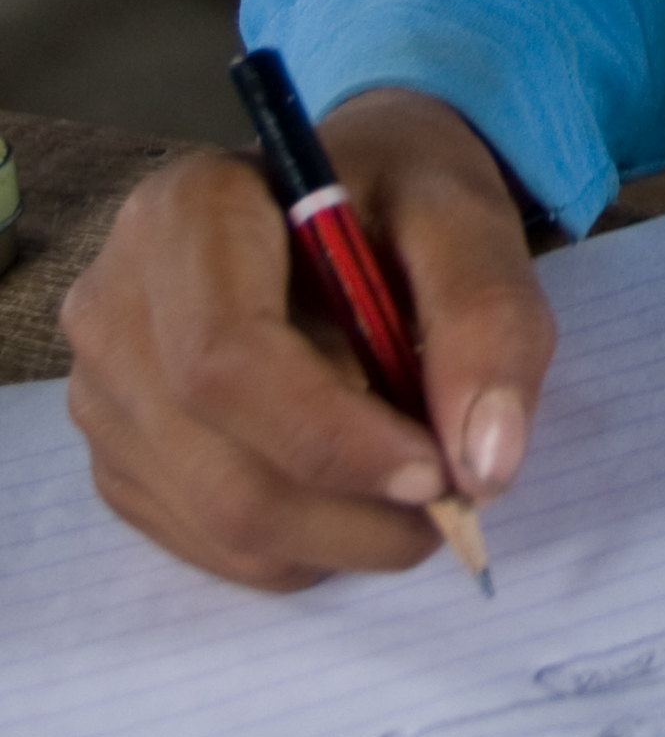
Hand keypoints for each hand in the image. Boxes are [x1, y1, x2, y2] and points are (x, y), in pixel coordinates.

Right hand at [60, 86, 555, 592]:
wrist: (344, 199)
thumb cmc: (397, 193)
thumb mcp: (464, 214)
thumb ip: (488, 319)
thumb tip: (485, 462)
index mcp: (183, 214)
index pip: (227, 361)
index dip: (334, 438)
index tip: (437, 470)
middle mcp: (115, 306)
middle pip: (224, 465)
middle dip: (355, 508)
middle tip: (454, 498)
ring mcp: (104, 392)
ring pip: (221, 521)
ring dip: (342, 534)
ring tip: (418, 486)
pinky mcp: (120, 458)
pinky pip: (213, 544)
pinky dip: (307, 543)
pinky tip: (355, 486)